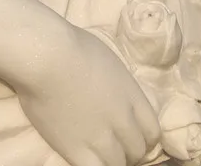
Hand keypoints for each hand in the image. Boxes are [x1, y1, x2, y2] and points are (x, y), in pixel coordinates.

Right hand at [18, 27, 159, 165]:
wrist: (48, 58)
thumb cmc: (74, 47)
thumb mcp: (109, 61)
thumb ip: (118, 85)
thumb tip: (113, 93)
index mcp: (132, 95)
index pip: (153, 130)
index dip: (145, 137)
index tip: (134, 135)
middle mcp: (122, 120)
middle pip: (138, 150)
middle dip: (130, 151)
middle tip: (116, 146)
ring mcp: (100, 138)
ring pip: (118, 165)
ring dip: (113, 161)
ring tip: (101, 155)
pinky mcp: (75, 150)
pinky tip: (87, 159)